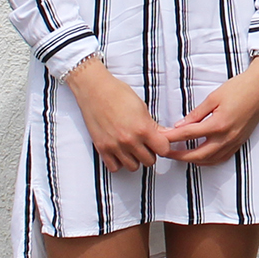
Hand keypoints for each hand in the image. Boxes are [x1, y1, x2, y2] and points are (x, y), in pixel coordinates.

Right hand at [65, 57, 170, 171]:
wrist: (94, 90)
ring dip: (135, 159)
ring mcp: (115, 146)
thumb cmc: (117, 93)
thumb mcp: (141, 107)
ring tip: (132, 148)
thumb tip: (163, 135)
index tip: (159, 142)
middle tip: (145, 144)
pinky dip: (119, 162)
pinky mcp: (102, 149)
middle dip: (150, 153)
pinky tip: (120, 152)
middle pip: (150, 161)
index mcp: (143, 128)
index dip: (163, 146)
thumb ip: (152, 125)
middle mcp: (130, 140)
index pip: (163, 150)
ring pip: (133, 167)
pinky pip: (115, 168)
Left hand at [160, 58, 258, 165]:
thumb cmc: (239, 88)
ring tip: (180, 156)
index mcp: (218, 124)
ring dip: (193, 160)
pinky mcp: (240, 142)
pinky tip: (201, 157)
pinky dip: (209, 161)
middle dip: (179, 156)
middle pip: (198, 154)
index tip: (161, 138)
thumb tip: (180, 125)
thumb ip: (196, 114)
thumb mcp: (213, 97)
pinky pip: (222, 158)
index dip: (172, 137)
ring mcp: (234, 142)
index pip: (189, 135)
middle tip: (166, 153)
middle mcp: (227, 137)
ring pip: (210, 160)